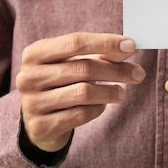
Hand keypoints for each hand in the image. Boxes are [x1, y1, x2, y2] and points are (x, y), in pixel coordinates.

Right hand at [16, 32, 145, 151]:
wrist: (37, 122)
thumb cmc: (60, 85)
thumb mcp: (70, 65)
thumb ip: (96, 55)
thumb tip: (126, 49)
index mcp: (35, 53)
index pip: (75, 42)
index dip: (106, 43)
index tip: (132, 46)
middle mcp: (28, 76)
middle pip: (83, 68)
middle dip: (116, 70)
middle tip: (138, 74)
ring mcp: (32, 103)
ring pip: (84, 93)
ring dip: (110, 92)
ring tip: (121, 93)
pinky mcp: (42, 126)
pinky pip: (80, 114)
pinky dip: (97, 109)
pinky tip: (101, 106)